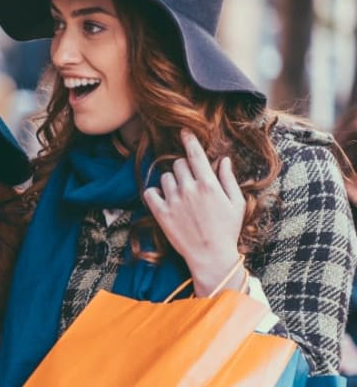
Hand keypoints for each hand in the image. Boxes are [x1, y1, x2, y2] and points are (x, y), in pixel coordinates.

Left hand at [142, 130, 247, 294]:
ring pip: (165, 177)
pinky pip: (150, 192)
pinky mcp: (160, 213)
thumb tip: (223, 160)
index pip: (195, 155)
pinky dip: (155, 193)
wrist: (211, 256)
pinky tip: (165, 200)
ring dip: (172, 181)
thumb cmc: (227, 229)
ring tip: (181, 196)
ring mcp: (173, 201)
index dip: (189, 140)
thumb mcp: (236, 203)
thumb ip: (228, 179)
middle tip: (192, 181)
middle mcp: (189, 189)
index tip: (184, 131)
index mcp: (209, 185)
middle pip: (179, 164)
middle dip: (185, 168)